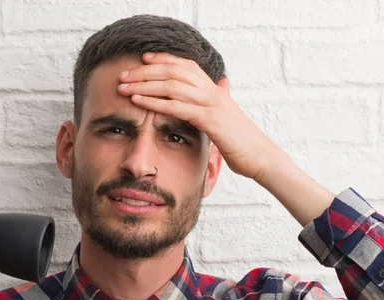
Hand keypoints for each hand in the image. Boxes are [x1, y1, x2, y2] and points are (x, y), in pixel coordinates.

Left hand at [117, 51, 283, 179]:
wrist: (260, 156)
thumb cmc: (242, 140)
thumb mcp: (228, 115)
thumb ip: (220, 99)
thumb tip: (223, 85)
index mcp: (214, 89)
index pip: (185, 65)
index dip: (163, 59)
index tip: (143, 59)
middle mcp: (212, 91)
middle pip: (173, 71)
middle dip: (145, 71)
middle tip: (124, 75)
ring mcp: (211, 103)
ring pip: (172, 85)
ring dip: (144, 85)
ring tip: (124, 87)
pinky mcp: (209, 119)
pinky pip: (177, 106)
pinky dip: (155, 102)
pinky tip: (139, 102)